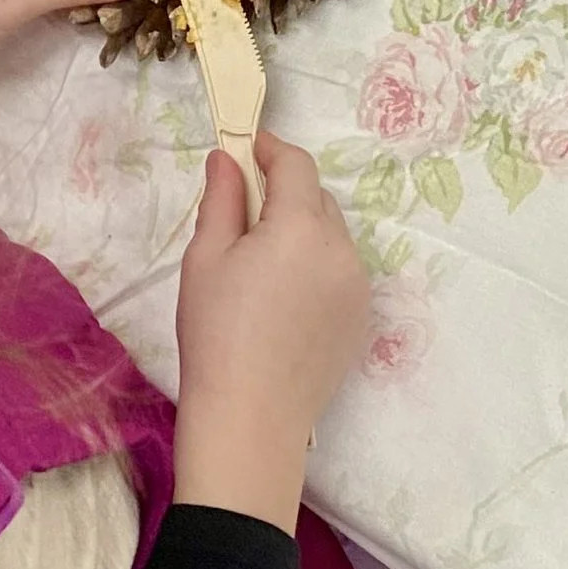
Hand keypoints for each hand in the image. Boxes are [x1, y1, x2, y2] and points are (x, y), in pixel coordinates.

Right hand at [171, 133, 369, 528]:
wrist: (250, 418)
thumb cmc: (215, 334)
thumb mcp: (206, 259)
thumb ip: (222, 199)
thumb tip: (228, 158)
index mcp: (300, 226)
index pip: (296, 165)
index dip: (271, 150)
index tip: (246, 150)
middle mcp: (341, 248)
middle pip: (317, 198)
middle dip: (285, 194)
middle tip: (244, 216)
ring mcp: (357, 285)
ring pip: (332, 235)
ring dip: (303, 231)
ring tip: (263, 266)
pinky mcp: (361, 318)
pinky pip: (341, 271)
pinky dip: (318, 267)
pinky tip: (285, 300)